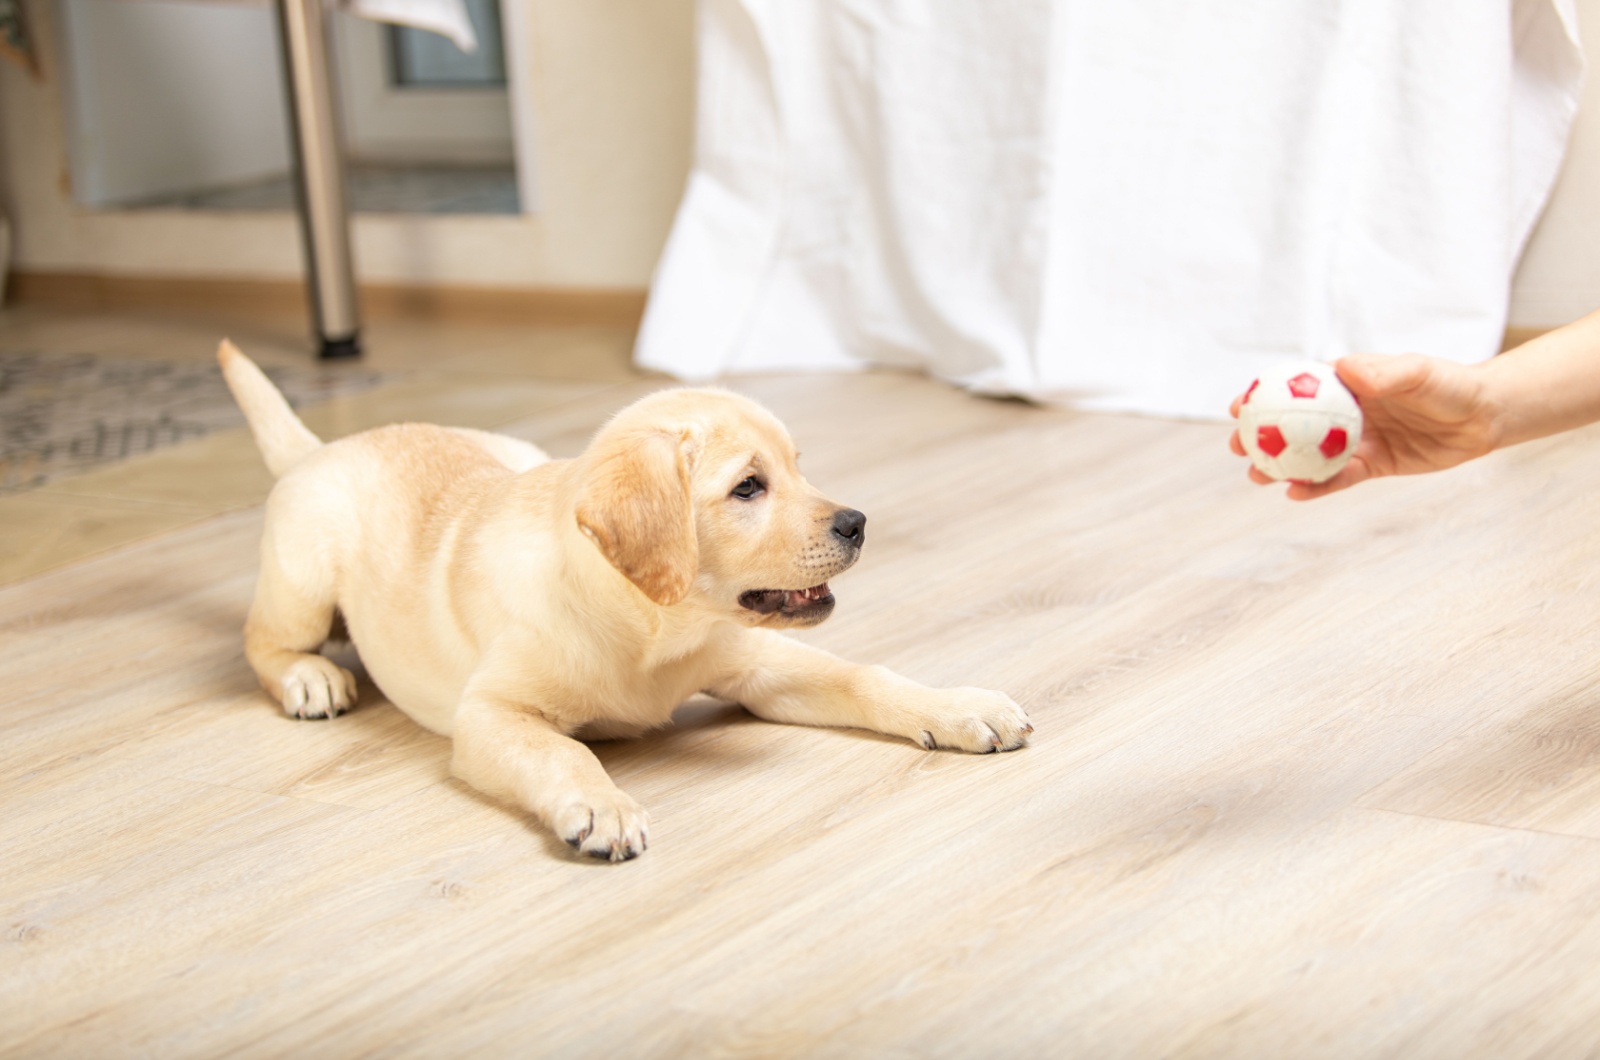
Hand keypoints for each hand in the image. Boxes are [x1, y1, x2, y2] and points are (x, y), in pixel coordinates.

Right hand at [1229, 353, 1502, 499]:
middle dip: (1260, 436)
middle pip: (1292, 424)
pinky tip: (1294, 494)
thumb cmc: (1450, 384)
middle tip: (1238, 446)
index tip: (1239, 405)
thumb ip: (1383, 372)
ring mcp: (1356, 440)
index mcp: (1347, 383)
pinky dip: (1316, 487)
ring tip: (1257, 476)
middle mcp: (1346, 411)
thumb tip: (1345, 370)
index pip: (1295, 388)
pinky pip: (1337, 479)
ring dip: (1280, 466)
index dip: (1263, 396)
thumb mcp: (1418, 372)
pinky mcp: (1372, 465)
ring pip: (1308, 455)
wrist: (1484, 417)